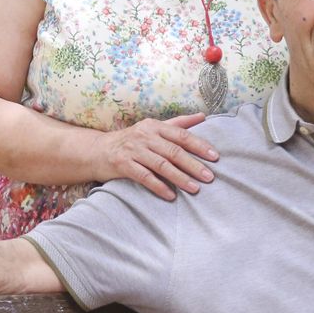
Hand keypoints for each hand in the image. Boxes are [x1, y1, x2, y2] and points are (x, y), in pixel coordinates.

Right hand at [98, 114, 218, 199]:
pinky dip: (158, 187)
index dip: (199, 145)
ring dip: (179, 178)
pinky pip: (144, 177)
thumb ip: (178, 123)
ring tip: (195, 189)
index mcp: (155, 126)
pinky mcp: (123, 165)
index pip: (181, 135)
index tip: (215, 157)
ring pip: (161, 165)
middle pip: (174, 151)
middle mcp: (145, 136)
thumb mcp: (153, 128)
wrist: (98, 150)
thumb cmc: (132, 140)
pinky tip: (170, 196)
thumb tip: (203, 116)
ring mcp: (133, 151)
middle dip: (193, 165)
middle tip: (210, 177)